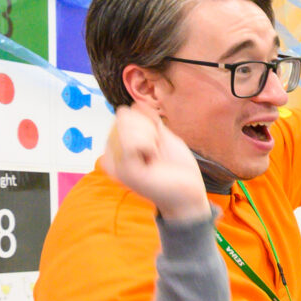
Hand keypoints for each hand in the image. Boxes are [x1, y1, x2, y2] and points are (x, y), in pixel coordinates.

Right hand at [102, 106, 210, 221]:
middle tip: (157, 153)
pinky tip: (152, 159)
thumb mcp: (163, 136)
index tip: (156, 145)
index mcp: (118, 147)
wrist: (189, 194)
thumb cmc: (177, 168)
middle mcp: (112, 156)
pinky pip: (131, 141)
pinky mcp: (124, 171)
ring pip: (126, 125)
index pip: (125, 114)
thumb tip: (134, 105)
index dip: (149, 124)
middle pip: (124, 117)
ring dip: (150, 137)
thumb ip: (148, 121)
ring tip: (155, 158)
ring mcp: (115, 164)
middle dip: (148, 129)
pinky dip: (148, 144)